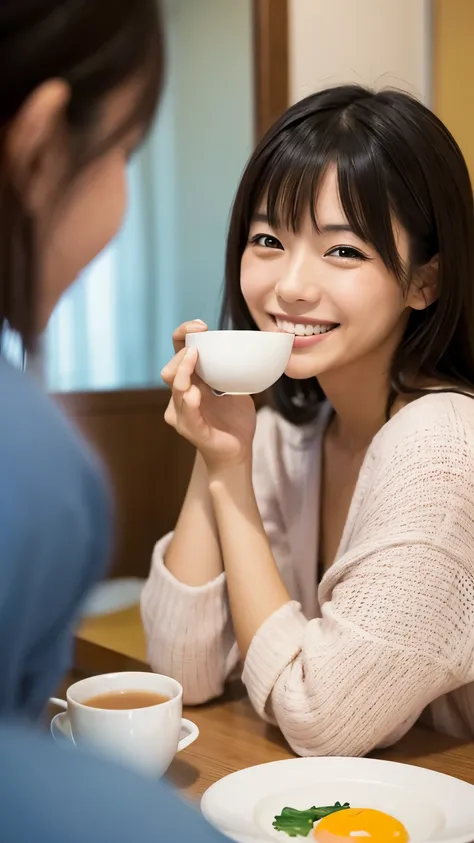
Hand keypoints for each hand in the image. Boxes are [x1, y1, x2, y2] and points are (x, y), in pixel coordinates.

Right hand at [162, 322, 256, 472]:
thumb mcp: (237, 390)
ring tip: (194, 358)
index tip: (200, 325)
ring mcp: (184, 414)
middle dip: (182, 352)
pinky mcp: (192, 430)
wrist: (238, 453)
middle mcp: (182, 397)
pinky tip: (195, 394)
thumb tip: (256, 347)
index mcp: (191, 382)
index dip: (183, 335)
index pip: (178, 352)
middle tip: (199, 342)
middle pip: (170, 369)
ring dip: (182, 371)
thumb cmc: (234, 422)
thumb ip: (237, 370)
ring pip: (175, 388)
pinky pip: (187, 414)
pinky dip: (189, 402)